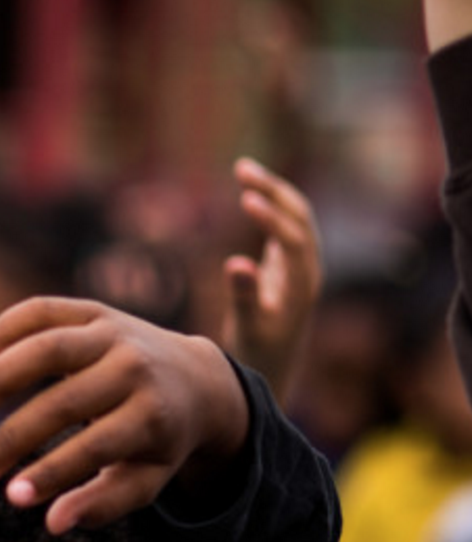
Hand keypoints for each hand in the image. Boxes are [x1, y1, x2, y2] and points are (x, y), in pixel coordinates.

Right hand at [0, 298, 248, 533]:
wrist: (195, 378)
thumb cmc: (158, 440)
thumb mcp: (146, 478)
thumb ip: (102, 502)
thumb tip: (52, 523)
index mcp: (154, 415)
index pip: (96, 446)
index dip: (52, 472)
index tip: (9, 496)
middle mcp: (135, 368)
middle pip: (64, 401)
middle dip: (14, 438)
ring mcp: (113, 333)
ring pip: (47, 347)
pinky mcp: (93, 311)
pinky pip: (41, 311)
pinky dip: (4, 330)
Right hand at [219, 157, 320, 399]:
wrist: (271, 373)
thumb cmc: (256, 356)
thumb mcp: (247, 328)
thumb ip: (244, 295)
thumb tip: (236, 261)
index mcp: (302, 286)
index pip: (293, 240)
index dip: (271, 218)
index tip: (245, 199)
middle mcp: (307, 271)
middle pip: (299, 219)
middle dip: (273, 191)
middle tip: (241, 168)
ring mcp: (299, 268)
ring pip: (294, 219)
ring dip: (272, 192)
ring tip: (242, 170)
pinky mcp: (286, 269)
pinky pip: (284, 228)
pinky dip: (269, 208)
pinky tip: (251, 195)